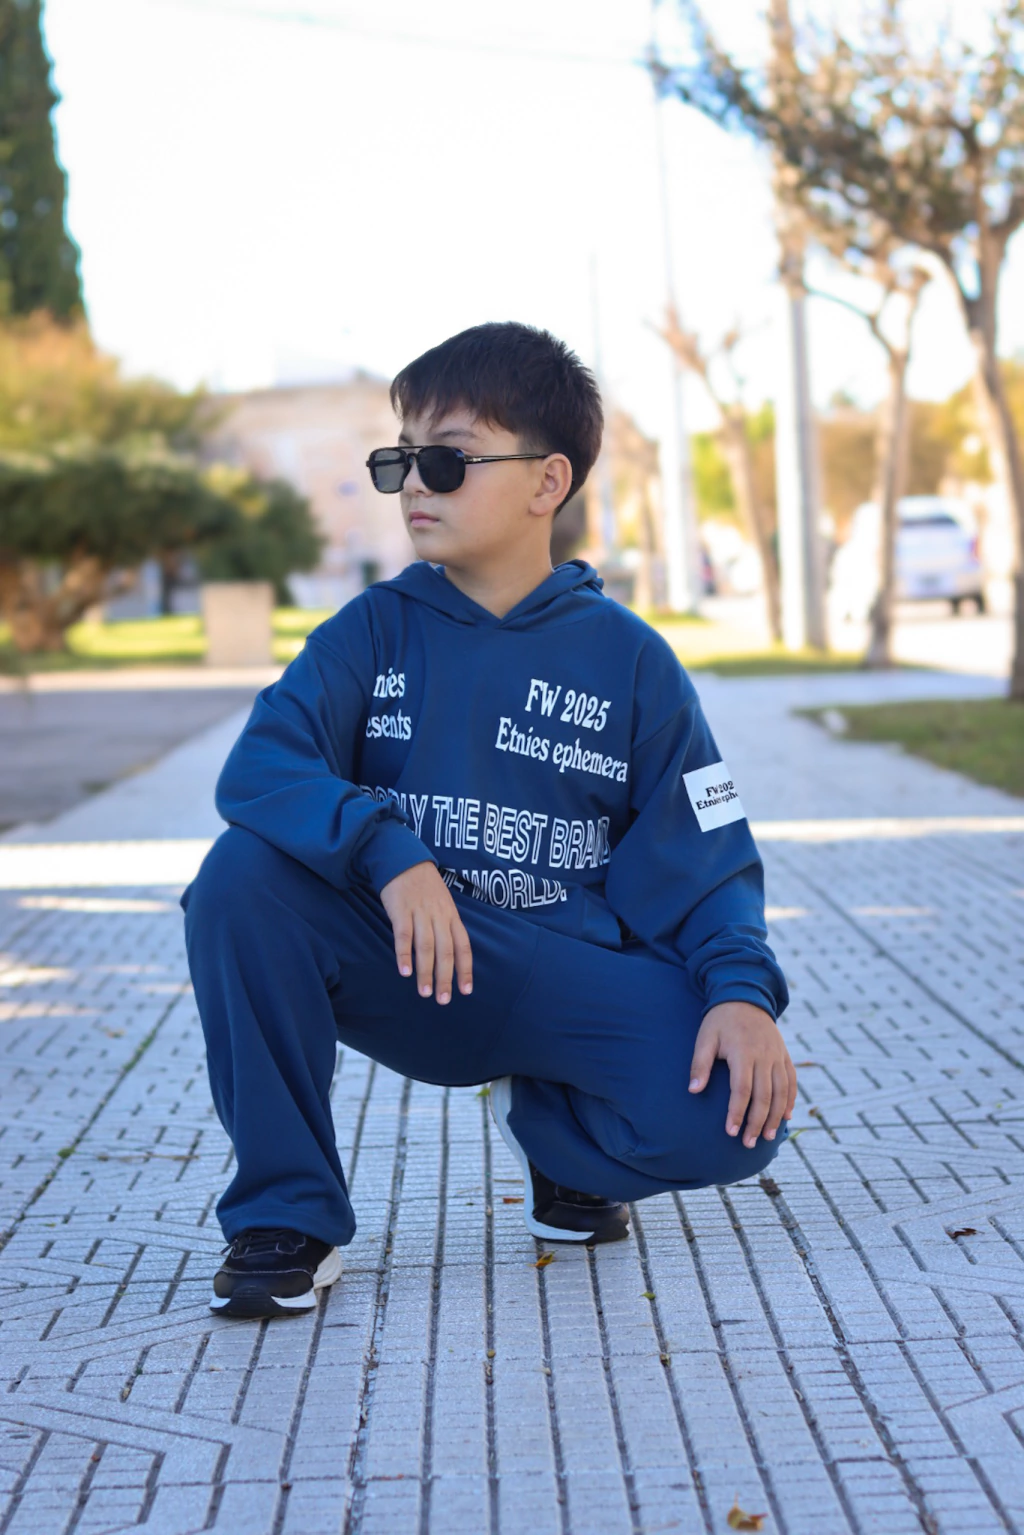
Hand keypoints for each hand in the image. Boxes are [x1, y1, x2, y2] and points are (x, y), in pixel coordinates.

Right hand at [379, 861, 472, 1004]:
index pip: (463, 946)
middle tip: (443, 1000)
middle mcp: (439, 916)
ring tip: (424, 993)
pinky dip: (404, 954)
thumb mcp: (442, 903)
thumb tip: (449, 956)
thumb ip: (445, 926)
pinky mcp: (401, 910)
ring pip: (426, 947)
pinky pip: (403, 935)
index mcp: (452, 915)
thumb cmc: (424, 886)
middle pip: (446, 950)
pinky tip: (404, 971)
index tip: (466, 990)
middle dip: (445, 977)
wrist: (403, 859)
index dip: (465, 969)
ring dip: (426, 972)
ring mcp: (420, 912)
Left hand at [689, 1000, 796, 1147]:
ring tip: (767, 1137)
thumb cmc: (720, 1021)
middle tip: (747, 1143)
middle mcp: (764, 1056)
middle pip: (764, 1096)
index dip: (737, 1112)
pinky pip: (791, 1081)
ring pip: (781, 1092)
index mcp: (743, 1053)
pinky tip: (785, 1117)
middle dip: (756, 1122)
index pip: (742, 1090)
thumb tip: (693, 1090)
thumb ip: (700, 1064)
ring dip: (775, 1117)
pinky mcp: (784, 1055)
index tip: (730, 1132)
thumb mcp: (705, 1038)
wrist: (745, 997)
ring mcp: (777, 1056)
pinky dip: (790, 1100)